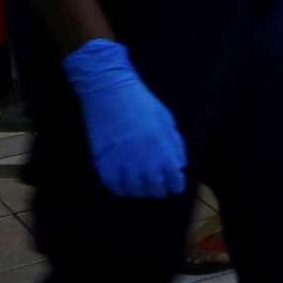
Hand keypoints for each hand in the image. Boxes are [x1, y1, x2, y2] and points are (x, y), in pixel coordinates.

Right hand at [62, 40, 186, 198]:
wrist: (109, 92)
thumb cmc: (142, 103)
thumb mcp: (167, 120)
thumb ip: (175, 145)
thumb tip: (180, 166)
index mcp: (163, 149)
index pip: (174, 180)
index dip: (175, 185)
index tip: (174, 186)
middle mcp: (144, 161)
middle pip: (154, 190)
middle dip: (158, 190)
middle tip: (156, 185)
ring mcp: (123, 164)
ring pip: (133, 191)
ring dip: (139, 190)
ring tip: (140, 185)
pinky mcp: (103, 163)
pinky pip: (112, 186)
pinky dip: (119, 188)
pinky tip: (123, 183)